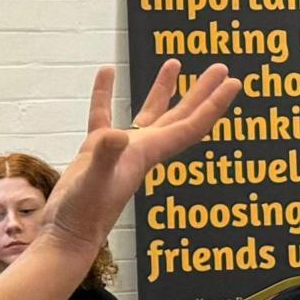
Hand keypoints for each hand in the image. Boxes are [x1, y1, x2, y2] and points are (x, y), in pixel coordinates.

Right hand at [41, 60, 245, 254]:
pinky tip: (106, 73)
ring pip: (149, 114)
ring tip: (174, 63)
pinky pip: (104, 115)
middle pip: (180, 117)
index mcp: (149, 154)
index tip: (233, 82)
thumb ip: (105, 156)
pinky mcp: (95, 151)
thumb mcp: (93, 182)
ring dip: (163, 90)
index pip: (190, 126)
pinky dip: (106, 94)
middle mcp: (142, 151)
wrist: (66, 236)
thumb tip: (116, 136)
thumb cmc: (83, 215)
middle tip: (219, 67)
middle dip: (201, 93)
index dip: (213, 104)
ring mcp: (120, 151)